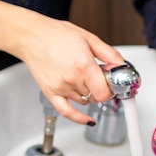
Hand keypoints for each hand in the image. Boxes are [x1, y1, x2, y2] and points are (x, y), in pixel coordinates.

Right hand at [0, 0, 124, 124]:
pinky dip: (80, 118)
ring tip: (83, 77)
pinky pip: (67, 113)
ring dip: (88, 93)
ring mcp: (60, 88)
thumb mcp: (90, 39)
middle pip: (97, 96)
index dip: (112, 87)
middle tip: (98, 76)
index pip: (106, 91)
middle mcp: (72, 79)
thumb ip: (110, 55)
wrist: (32, 36)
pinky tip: (89, 120)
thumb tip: (123, 66)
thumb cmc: (57, 35)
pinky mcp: (50, 93)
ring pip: (84, 101)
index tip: (112, 81)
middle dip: (101, 88)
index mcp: (84, 65)